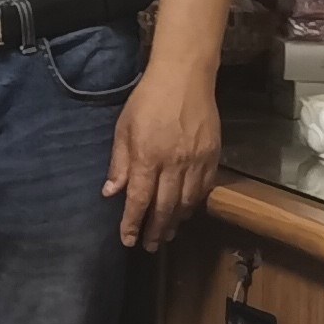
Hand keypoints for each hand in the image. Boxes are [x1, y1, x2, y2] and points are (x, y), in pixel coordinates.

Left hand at [104, 58, 221, 249]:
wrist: (184, 77)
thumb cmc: (147, 100)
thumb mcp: (124, 128)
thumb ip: (119, 163)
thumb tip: (110, 193)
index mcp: (147, 156)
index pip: (139, 200)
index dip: (133, 223)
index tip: (128, 240)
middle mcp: (173, 163)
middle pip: (165, 207)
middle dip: (155, 230)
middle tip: (149, 246)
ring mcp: (196, 161)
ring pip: (187, 202)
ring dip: (176, 221)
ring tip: (167, 233)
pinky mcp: (213, 156)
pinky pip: (204, 188)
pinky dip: (194, 204)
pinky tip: (186, 211)